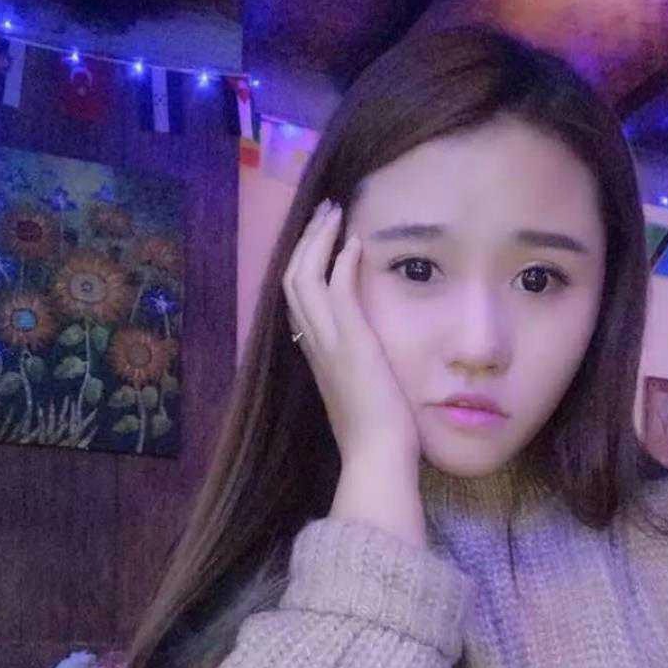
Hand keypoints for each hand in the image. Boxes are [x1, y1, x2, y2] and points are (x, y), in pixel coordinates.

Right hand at [282, 198, 421, 468]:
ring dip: (320, 239)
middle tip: (325, 211)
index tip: (320, 241)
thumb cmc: (375, 435)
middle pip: (291, 278)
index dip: (303, 264)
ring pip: (305, 275)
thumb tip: (364, 357)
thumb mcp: (358, 392)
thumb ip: (353, 367)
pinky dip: (341, 260)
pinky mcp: (351, 342)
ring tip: (335, 212)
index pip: (296, 299)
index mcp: (313, 355)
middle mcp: (312, 344)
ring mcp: (327, 342)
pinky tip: (355, 242)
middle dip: (307, 240)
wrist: (375, 456)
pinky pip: (337, 289)